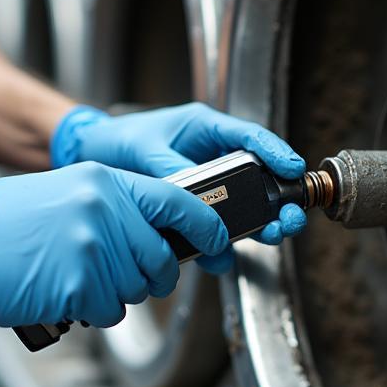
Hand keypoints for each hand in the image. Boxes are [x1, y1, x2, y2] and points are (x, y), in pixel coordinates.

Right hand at [0, 162, 228, 327]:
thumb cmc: (1, 223)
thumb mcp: (65, 191)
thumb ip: (114, 206)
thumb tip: (157, 233)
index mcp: (105, 181)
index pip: (179, 202)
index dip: (207, 227)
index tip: (217, 242)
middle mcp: (106, 211)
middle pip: (161, 259)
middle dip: (153, 276)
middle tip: (124, 274)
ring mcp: (94, 249)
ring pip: (138, 289)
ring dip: (116, 293)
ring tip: (76, 277)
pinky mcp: (80, 286)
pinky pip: (112, 311)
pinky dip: (94, 310)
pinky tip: (65, 292)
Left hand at [50, 102, 307, 271]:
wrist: (93, 157)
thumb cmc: (120, 139)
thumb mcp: (145, 147)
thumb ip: (171, 168)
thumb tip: (192, 192)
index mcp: (207, 130)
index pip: (250, 137)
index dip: (275, 153)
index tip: (293, 168)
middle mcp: (214, 158)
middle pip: (258, 180)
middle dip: (278, 200)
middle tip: (289, 217)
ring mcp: (208, 187)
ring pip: (243, 208)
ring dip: (259, 225)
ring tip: (271, 236)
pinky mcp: (195, 211)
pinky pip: (214, 229)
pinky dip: (219, 245)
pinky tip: (222, 256)